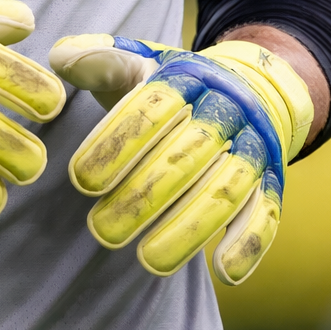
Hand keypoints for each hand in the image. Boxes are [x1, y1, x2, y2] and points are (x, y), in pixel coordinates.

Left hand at [49, 33, 313, 284]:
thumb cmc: (176, 84)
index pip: (152, 108)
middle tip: (101, 229)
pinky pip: (268, 212)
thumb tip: (58, 57)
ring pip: (225, 188)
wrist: (254, 86)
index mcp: (187, 76)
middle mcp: (225, 109)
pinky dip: (249, 242)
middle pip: (186, 154)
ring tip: (147, 259)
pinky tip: (223, 271)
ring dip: (188, 228)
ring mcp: (253, 146)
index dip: (116, 142)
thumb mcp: (140, 60)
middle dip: (143, 195)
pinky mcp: (273, 180)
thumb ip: (99, 58)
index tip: (81, 179)